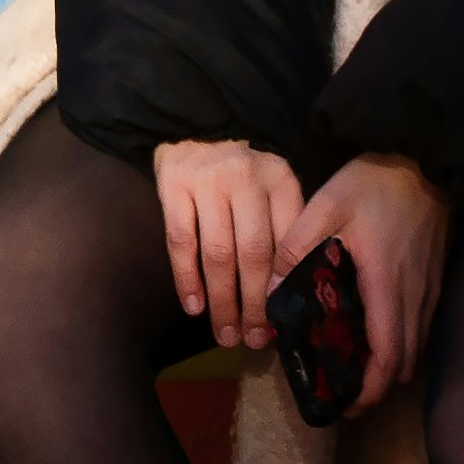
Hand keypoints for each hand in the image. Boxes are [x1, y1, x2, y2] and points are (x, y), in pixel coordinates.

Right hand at [155, 140, 312, 350]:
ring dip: (222, 301)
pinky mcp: (173, 185)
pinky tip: (194, 308)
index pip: (286, 242)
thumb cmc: (241, 170)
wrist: (195, 123)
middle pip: (254, 253)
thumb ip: (283, 227)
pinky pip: (180, 242)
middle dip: (255, 303)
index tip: (283, 323)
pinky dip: (187, 279)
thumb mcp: (273, 187)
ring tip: (225, 334)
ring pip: (218, 253)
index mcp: (280, 179)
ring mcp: (207, 180)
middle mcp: (246, 177)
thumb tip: (289, 296)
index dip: (284, 287)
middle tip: (253, 340)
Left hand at [288, 153, 451, 415]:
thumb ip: (295, 248)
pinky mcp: (435, 277)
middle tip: (344, 393)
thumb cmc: (375, 182)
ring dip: (390, 365)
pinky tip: (373, 331)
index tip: (346, 406)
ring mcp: (429, 288)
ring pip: (415, 346)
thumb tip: (268, 292)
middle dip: (377, 387)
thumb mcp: (326, 205)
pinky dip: (399, 342)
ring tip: (355, 367)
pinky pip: (420, 326)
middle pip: (405, 363)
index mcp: (385, 285)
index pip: (386, 357)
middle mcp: (413, 296)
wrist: (427, 154)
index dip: (370, 390)